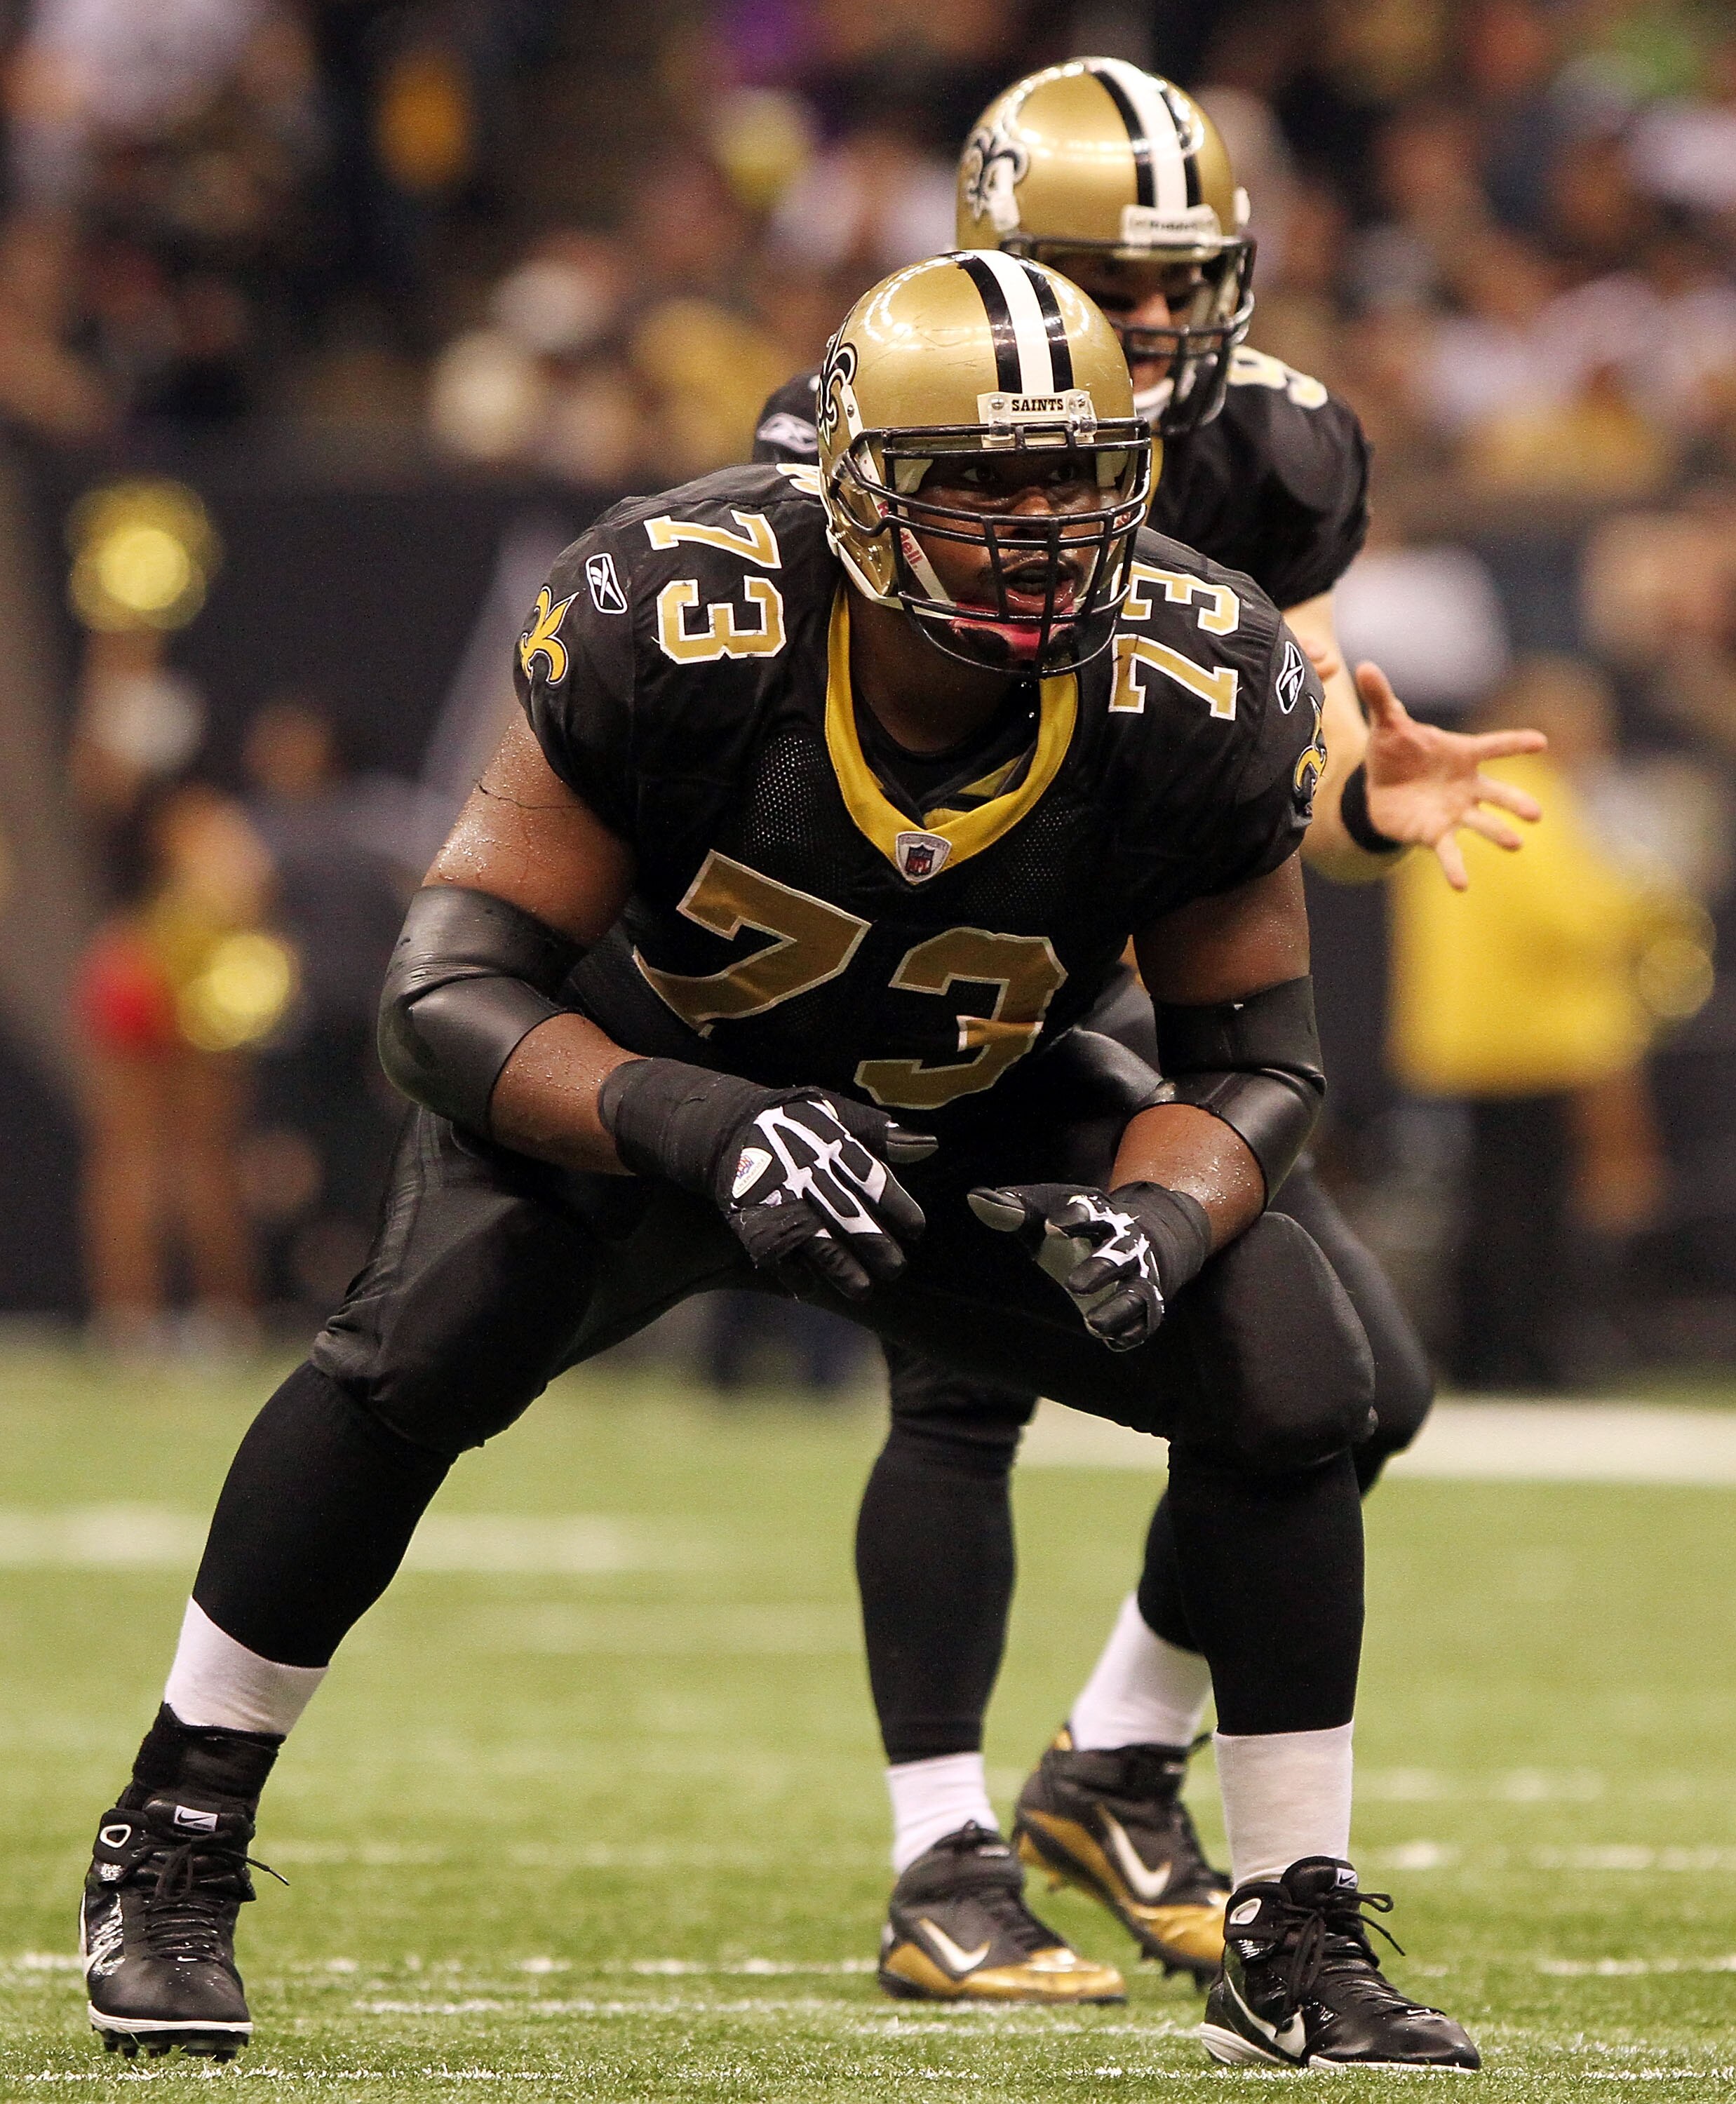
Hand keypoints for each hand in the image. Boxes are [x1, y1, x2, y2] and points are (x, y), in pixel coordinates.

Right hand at [597, 1058, 934, 1299]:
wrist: (726, 1128)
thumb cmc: (794, 1122)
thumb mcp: (834, 1112)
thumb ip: (879, 1132)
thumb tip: (930, 1146)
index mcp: (829, 1144)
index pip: (870, 1177)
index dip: (895, 1205)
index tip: (917, 1230)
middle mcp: (805, 1172)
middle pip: (846, 1214)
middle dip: (874, 1244)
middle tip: (897, 1268)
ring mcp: (777, 1198)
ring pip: (814, 1239)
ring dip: (840, 1268)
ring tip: (863, 1291)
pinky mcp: (751, 1218)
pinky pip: (775, 1252)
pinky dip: (792, 1271)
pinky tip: (811, 1286)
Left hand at [968, 1180, 1209, 1351]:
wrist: (1140, 1240)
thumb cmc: (1077, 1229)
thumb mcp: (1045, 1214)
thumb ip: (1013, 1210)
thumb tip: (974, 1197)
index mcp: (1100, 1216)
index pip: (1090, 1212)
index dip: (1073, 1219)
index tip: (1051, 1228)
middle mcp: (1126, 1245)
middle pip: (1118, 1253)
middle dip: (1100, 1268)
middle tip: (1072, 1287)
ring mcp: (1139, 1276)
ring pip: (1137, 1292)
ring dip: (1118, 1309)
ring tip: (1093, 1326)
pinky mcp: (1145, 1305)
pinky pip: (1145, 1320)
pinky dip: (1132, 1332)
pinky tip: (1112, 1343)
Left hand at [1356, 661, 1546, 890]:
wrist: (1378, 786)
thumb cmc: (1394, 751)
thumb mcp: (1387, 724)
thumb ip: (1382, 698)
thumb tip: (1365, 666)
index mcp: (1462, 754)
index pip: (1494, 746)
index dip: (1515, 743)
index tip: (1541, 741)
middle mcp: (1466, 785)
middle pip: (1497, 793)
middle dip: (1516, 801)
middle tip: (1535, 813)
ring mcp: (1455, 812)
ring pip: (1483, 824)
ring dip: (1499, 833)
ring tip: (1517, 843)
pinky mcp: (1436, 834)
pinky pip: (1449, 852)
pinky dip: (1456, 868)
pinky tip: (1461, 886)